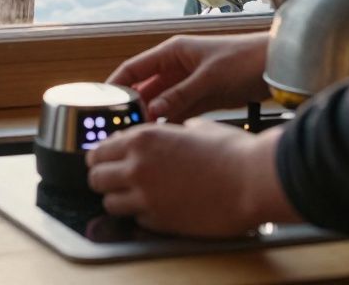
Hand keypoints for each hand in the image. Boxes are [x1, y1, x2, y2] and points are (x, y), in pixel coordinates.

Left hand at [86, 121, 298, 236]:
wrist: (253, 181)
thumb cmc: (233, 152)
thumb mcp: (197, 128)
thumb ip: (173, 131)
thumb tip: (173, 131)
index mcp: (143, 139)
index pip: (99, 149)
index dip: (102, 155)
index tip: (107, 159)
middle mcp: (137, 167)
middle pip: (95, 177)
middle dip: (103, 177)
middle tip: (115, 179)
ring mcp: (146, 197)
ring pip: (109, 203)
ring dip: (118, 199)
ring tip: (135, 196)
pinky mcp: (160, 221)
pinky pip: (136, 219)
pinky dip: (142, 214)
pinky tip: (158, 206)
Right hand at [108, 33, 269, 121]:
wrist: (277, 66)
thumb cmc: (244, 59)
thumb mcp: (209, 78)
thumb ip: (180, 95)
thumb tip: (153, 112)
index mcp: (173, 52)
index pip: (134, 69)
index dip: (116, 85)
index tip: (102, 103)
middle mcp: (176, 68)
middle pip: (145, 88)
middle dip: (132, 106)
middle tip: (119, 127)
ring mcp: (187, 84)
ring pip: (160, 102)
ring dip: (150, 117)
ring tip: (137, 136)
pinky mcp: (201, 99)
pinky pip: (177, 112)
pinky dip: (169, 123)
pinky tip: (161, 137)